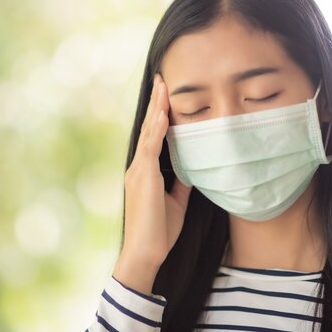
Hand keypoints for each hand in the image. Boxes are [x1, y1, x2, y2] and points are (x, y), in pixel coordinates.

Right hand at [112, 73, 192, 294]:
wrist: (146, 253)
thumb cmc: (159, 231)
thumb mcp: (176, 202)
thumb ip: (181, 182)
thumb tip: (193, 166)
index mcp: (146, 172)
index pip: (153, 136)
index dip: (159, 114)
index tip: (167, 94)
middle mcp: (139, 167)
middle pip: (148, 128)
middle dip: (157, 102)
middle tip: (163, 78)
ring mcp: (139, 171)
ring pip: (149, 133)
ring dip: (157, 108)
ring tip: (163, 85)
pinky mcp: (143, 178)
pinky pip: (151, 149)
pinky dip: (157, 131)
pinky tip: (163, 114)